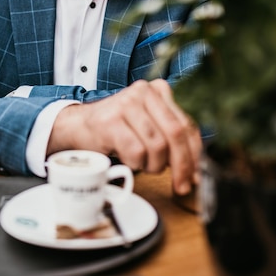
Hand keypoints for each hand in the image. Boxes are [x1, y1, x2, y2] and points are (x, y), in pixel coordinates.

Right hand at [47, 79, 201, 194]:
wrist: (79, 126)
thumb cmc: (118, 129)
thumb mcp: (149, 125)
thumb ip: (172, 138)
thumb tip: (195, 171)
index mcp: (160, 90)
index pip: (187, 124)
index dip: (195, 155)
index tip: (195, 176)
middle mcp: (145, 91)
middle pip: (176, 134)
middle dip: (182, 165)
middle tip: (180, 185)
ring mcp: (127, 103)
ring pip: (157, 146)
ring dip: (153, 165)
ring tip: (143, 164)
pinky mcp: (111, 120)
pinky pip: (136, 152)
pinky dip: (135, 163)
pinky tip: (128, 159)